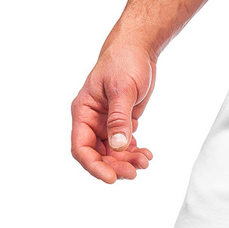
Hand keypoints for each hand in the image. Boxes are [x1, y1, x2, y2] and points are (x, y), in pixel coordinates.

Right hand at [71, 43, 155, 183]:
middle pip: (98, 155)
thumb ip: (119, 119)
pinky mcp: (121, 124)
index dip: (94, 166)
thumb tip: (118, 146)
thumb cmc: (124, 62)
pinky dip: (134, 153)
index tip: (111, 178)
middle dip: (115, 166)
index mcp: (83, 112)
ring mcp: (106, 124)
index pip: (81, 147)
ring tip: (145, 161)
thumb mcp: (123, 90)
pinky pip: (124, 146)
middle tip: (135, 172)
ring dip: (127, 162)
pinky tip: (146, 154)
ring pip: (113, 154)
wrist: (137, 49)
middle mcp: (92, 121)